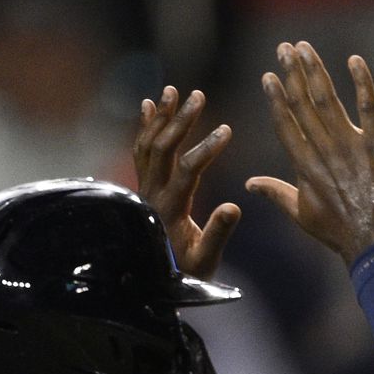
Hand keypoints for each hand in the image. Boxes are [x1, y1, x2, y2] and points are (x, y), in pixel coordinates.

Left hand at [134, 86, 241, 279]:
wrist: (149, 282)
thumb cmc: (184, 274)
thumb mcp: (206, 260)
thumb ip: (218, 233)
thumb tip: (234, 205)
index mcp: (171, 209)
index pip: (188, 170)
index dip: (207, 148)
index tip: (227, 130)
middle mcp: (152, 194)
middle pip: (163, 148)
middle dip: (181, 120)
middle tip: (197, 95)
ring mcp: (144, 188)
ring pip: (148, 145)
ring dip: (161, 117)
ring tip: (173, 90)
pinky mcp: (143, 187)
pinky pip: (139, 151)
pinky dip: (144, 127)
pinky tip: (149, 106)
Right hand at [247, 43, 373, 264]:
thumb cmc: (337, 231)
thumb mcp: (300, 213)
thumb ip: (275, 192)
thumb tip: (250, 183)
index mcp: (303, 164)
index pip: (285, 122)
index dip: (276, 97)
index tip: (268, 75)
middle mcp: (323, 150)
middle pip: (303, 103)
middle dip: (292, 73)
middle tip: (284, 47)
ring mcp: (351, 146)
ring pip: (328, 100)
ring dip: (315, 71)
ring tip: (304, 48)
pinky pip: (369, 107)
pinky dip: (362, 82)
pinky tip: (354, 61)